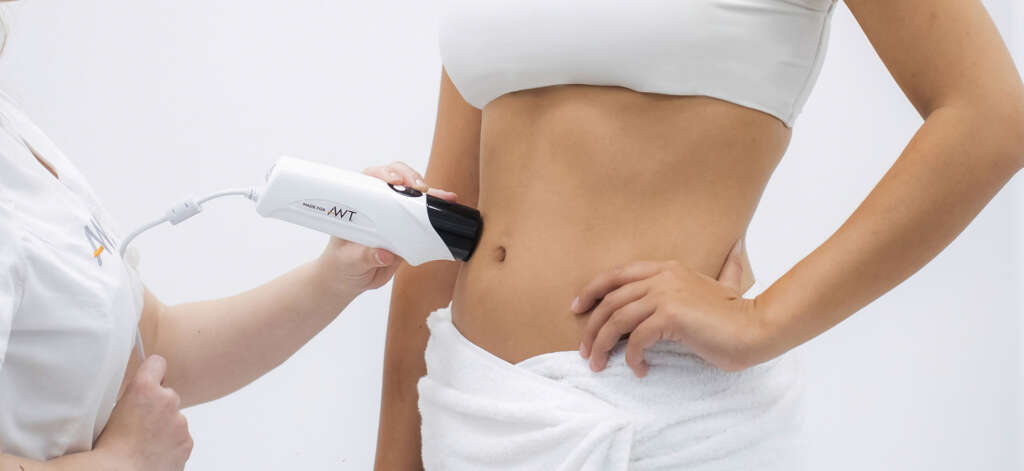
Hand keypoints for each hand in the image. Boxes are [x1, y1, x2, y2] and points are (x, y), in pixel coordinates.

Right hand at [94, 355, 191, 470]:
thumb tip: (133, 393)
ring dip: (164, 424)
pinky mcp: (186, 441)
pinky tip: (152, 451)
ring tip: (143, 441)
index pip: (157, 362)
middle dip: (156, 404)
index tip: (149, 377)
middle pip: (166, 393)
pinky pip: (180, 436)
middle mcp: (167, 400)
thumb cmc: (106, 447)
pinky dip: (170, 442)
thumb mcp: (108, 411)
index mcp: (144, 388)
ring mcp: (180, 421)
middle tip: (138, 421)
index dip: (152, 370)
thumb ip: (129, 395)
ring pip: (174, 417)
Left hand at [316, 161, 458, 293]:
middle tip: (420, 189)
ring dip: (430, 192)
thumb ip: (364, 257)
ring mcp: (394, 215)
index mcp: (357, 204)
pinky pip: (424, 215)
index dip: (384, 174)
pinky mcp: (407, 228)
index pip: (370, 178)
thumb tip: (384, 254)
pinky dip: (437, 209)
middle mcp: (377, 204)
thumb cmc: (342, 263)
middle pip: (395, 178)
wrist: (350, 279)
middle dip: (410, 178)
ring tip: (443, 197)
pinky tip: (449, 204)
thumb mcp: (349, 261)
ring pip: (413, 193)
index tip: (394, 181)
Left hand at [574, 238, 774, 376]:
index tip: (578, 309)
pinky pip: (637, 339)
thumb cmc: (738, 314)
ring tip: (598, 364)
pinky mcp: (671, 317)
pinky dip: (632, 357)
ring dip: (602, 344)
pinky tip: (638, 369)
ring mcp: (666, 295)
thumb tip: (738, 247)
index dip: (592, 290)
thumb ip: (727, 267)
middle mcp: (662, 277)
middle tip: (585, 351)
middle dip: (591, 327)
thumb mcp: (727, 284)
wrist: (757, 328)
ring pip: (617, 319)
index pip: (616, 275)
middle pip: (610, 300)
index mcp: (667, 268)